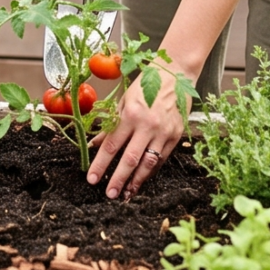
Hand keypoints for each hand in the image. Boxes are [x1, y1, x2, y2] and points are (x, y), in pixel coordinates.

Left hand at [88, 67, 187, 200]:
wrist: (177, 74)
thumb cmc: (147, 84)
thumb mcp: (124, 101)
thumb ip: (111, 124)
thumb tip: (95, 144)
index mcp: (131, 115)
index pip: (111, 145)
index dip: (100, 164)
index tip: (92, 178)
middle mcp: (147, 125)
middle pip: (129, 159)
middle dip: (117, 179)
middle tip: (109, 194)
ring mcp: (163, 132)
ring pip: (148, 163)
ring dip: (136, 181)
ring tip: (126, 193)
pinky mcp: (176, 135)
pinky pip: (161, 159)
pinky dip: (150, 171)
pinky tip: (142, 180)